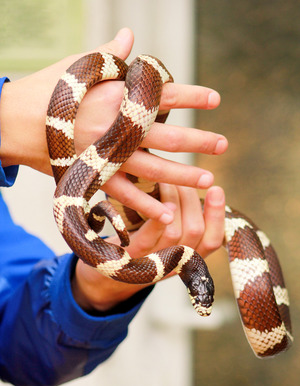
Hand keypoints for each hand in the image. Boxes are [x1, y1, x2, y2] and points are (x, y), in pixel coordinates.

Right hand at [0, 28, 226, 223]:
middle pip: (168, 136)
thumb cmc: (47, 91)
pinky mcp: (95, 176)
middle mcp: (116, 127)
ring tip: (209, 180)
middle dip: (199, 141)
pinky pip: (125, 195)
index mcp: (116, 97)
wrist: (12, 122)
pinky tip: (169, 214)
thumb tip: (130, 35)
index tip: (215, 100)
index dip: (192, 97)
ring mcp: (107, 155)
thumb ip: (110, 54)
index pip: (164, 95)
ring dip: (183, 176)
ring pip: (153, 169)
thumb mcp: (78, 67)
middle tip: (223, 145)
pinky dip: (147, 206)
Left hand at [72, 185, 224, 312]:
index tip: (216, 189)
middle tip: (182, 178)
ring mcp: (153, 264)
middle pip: (196, 231)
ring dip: (175, 202)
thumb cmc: (138, 245)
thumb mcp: (163, 236)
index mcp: (187, 258)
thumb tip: (194, 187)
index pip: (213, 240)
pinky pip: (149, 239)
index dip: (218, 215)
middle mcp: (174, 264)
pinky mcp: (131, 260)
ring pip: (176, 232)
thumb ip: (180, 219)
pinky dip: (158, 219)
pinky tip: (160, 201)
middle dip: (192, 199)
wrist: (104, 275)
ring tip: (167, 181)